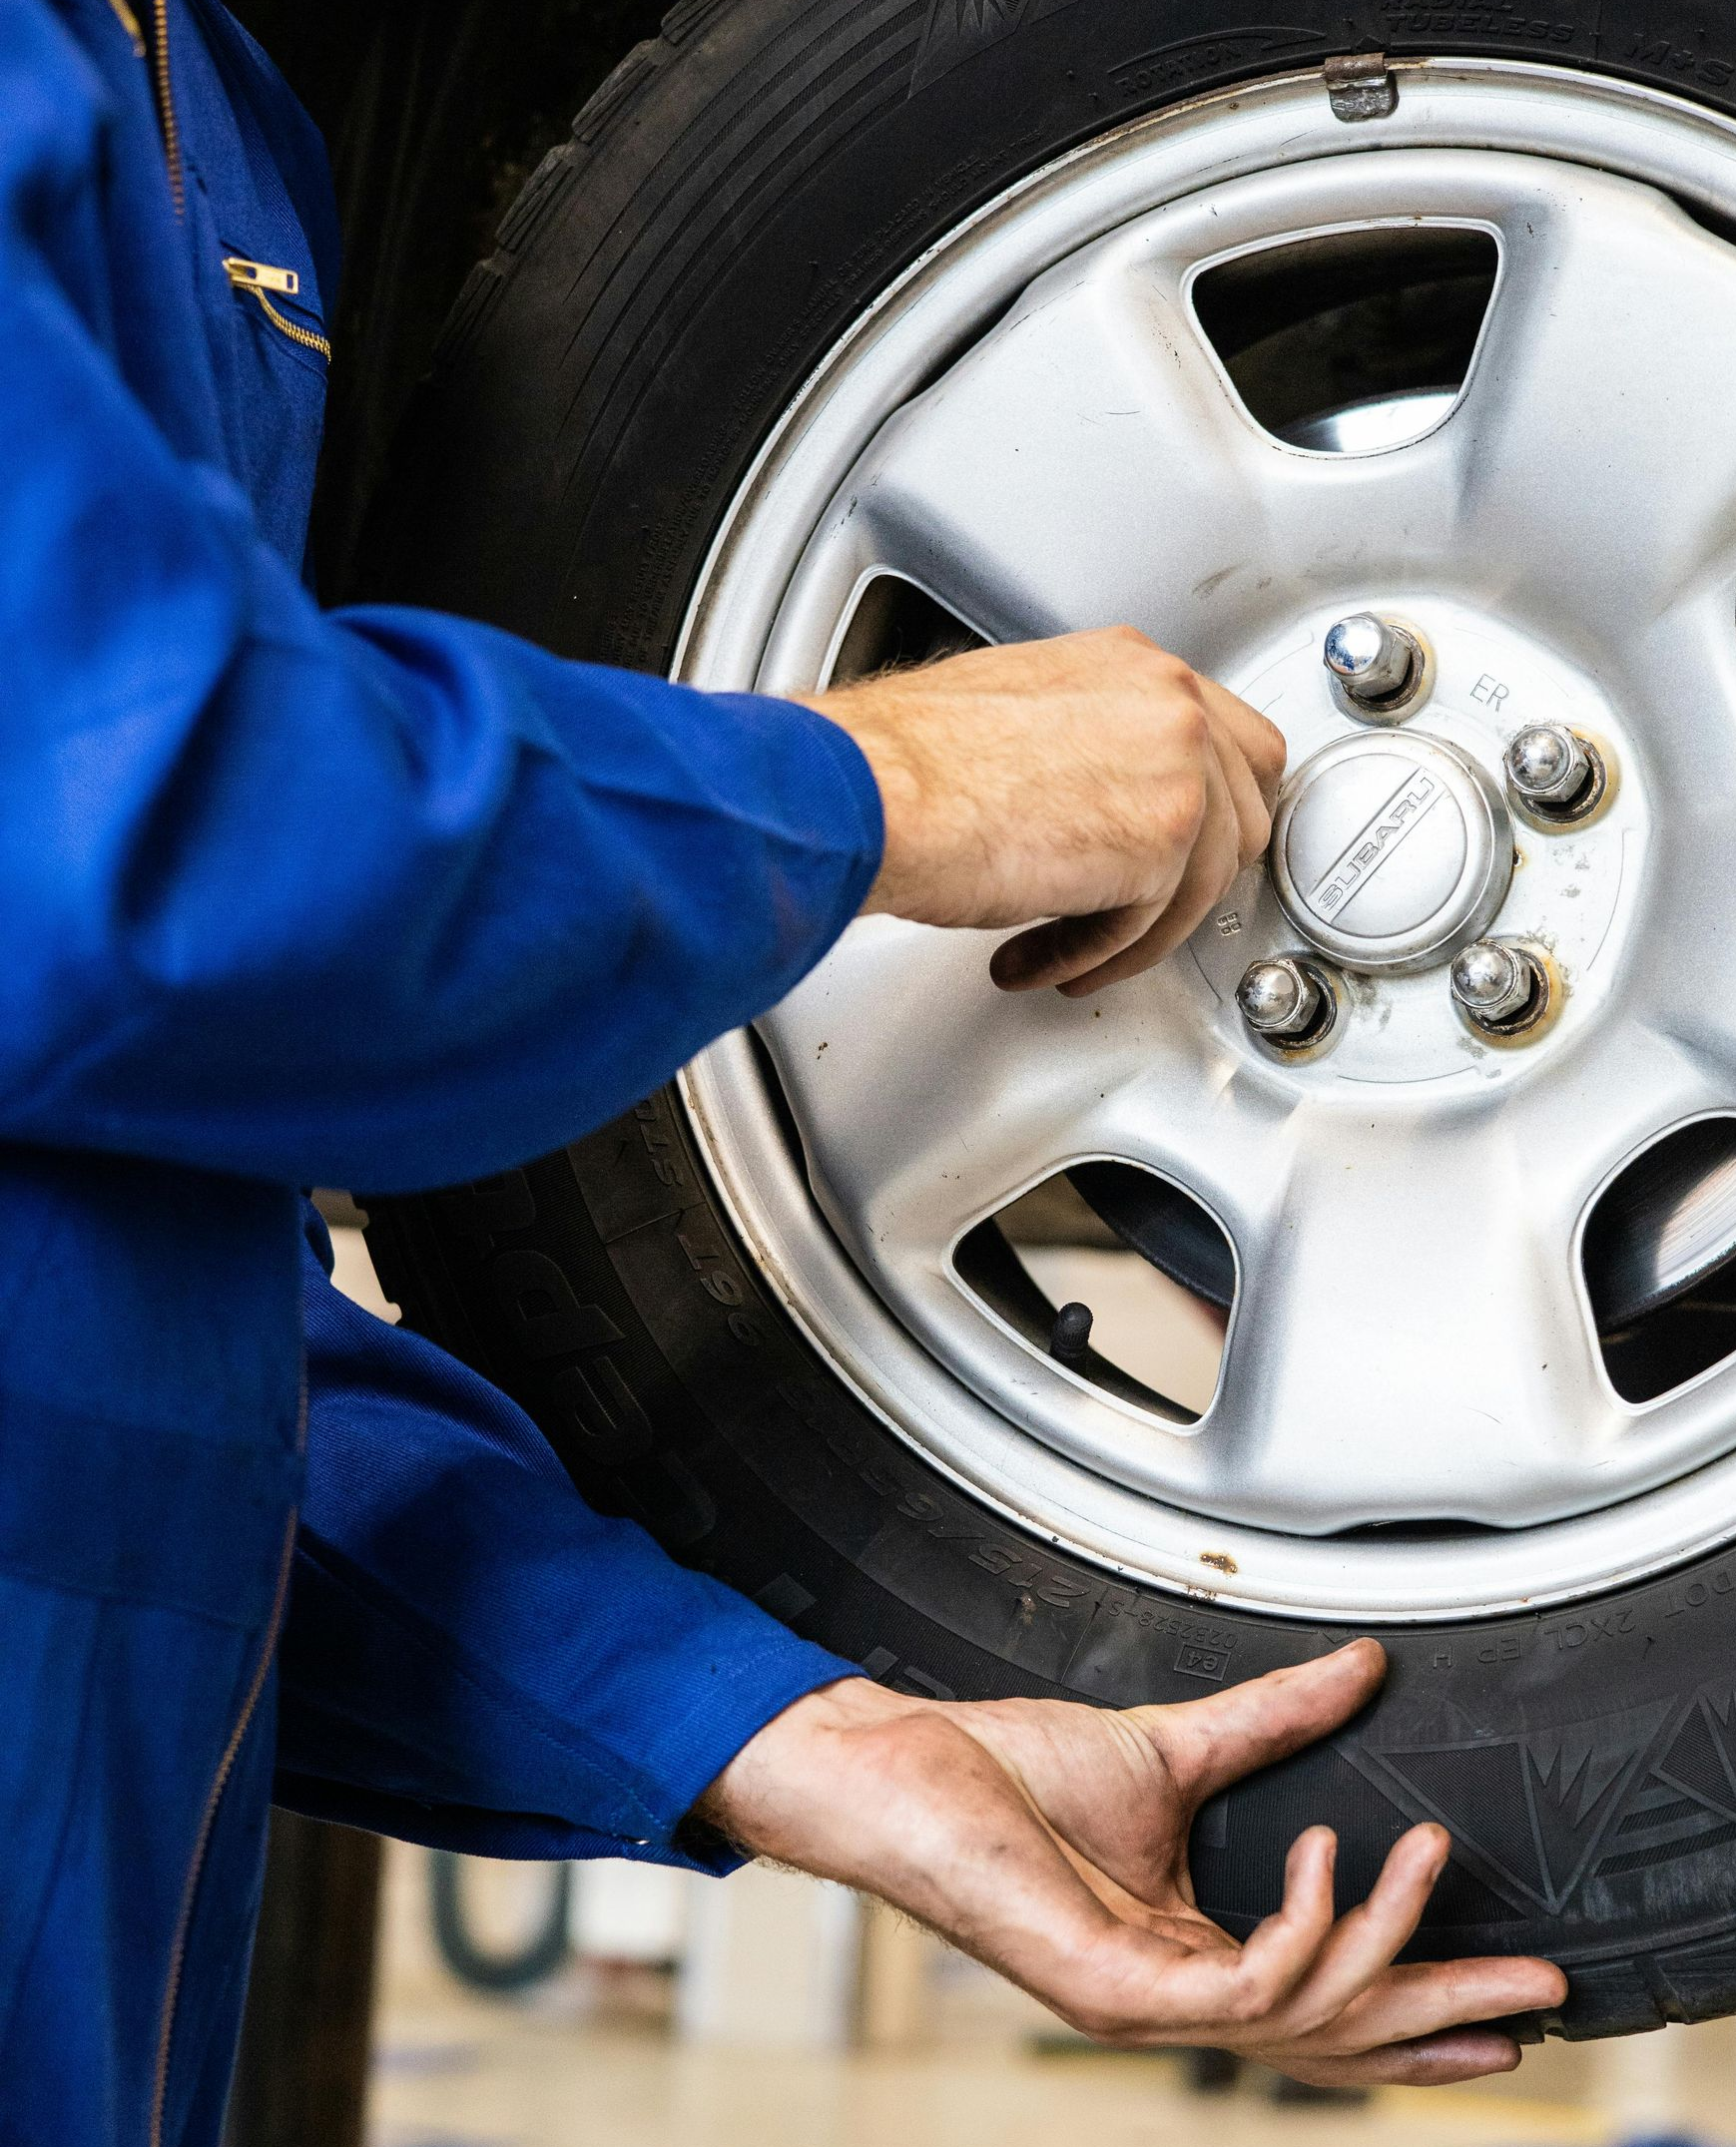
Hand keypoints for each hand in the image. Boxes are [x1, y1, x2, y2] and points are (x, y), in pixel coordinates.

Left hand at [696, 1639, 1565, 2084]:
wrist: (908, 1765)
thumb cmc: (1008, 1768)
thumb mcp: (1175, 1746)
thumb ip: (1274, 1721)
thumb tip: (1359, 1668)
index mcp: (1190, 1951)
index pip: (1328, 2001)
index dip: (1422, 2004)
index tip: (1510, 1998)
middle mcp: (1173, 1993)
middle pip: (1341, 2038)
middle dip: (1448, 2017)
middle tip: (1540, 1991)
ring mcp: (1141, 2001)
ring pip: (1303, 2016)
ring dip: (1385, 1941)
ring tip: (1425, 1856)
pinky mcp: (1109, 1986)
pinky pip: (1235, 1991)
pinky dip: (1297, 1933)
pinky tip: (1324, 1865)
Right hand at [803, 626, 1284, 994]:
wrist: (874, 792)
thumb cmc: (907, 762)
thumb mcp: (1016, 716)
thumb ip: (1084, 746)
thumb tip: (1096, 799)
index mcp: (1132, 665)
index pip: (1229, 737)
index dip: (1214, 805)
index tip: (1185, 846)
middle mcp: (1168, 702)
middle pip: (1247, 807)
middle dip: (1197, 873)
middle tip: (1147, 910)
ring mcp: (1178, 767)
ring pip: (1208, 878)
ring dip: (1139, 930)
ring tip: (1071, 950)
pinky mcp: (1164, 840)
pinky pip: (1154, 923)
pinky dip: (1100, 954)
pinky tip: (1049, 956)